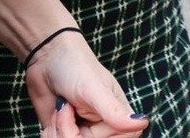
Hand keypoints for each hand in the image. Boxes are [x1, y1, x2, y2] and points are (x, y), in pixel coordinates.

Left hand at [25, 30, 148, 137]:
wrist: (47, 59)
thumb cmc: (76, 67)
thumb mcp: (95, 89)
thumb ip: (115, 111)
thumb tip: (142, 123)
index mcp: (118, 117)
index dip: (96, 135)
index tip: (83, 114)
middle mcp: (102, 128)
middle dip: (70, 130)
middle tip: (66, 107)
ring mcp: (81, 131)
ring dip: (58, 130)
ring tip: (60, 109)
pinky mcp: (63, 133)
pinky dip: (50, 134)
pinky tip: (54, 116)